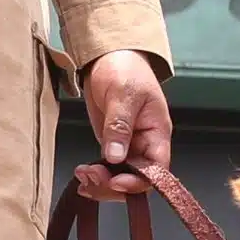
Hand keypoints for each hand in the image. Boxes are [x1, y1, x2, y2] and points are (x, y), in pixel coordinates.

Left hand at [73, 49, 171, 198]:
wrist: (110, 55)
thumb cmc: (125, 68)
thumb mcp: (123, 94)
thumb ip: (119, 126)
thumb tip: (115, 157)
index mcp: (157, 132)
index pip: (156, 169)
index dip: (138, 182)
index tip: (115, 181)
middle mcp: (145, 143)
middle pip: (136, 179)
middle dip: (113, 185)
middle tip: (91, 177)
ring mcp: (127, 145)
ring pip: (120, 177)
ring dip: (101, 183)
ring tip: (82, 176)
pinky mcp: (111, 143)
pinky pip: (107, 168)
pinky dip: (95, 175)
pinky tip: (82, 175)